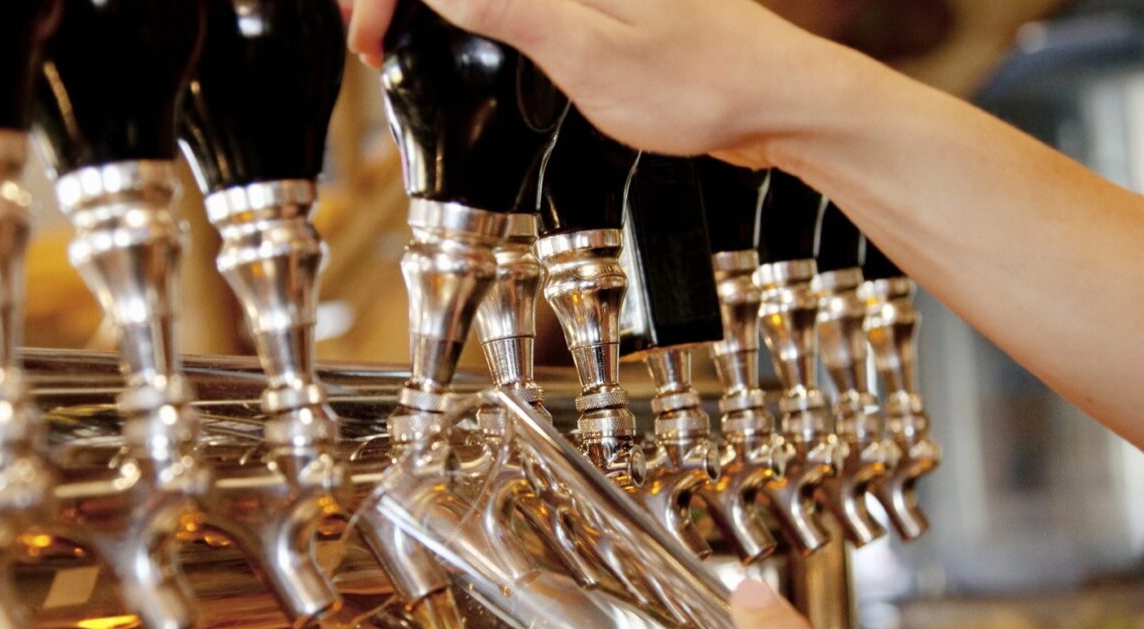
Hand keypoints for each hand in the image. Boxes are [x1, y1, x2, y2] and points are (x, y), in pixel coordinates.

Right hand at [339, 0, 862, 167]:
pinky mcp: (595, 1)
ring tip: (391, 37)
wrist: (777, 103)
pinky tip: (451, 34)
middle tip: (366, 40)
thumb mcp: (587, 53)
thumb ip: (507, 10)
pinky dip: (471, 12)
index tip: (368, 31)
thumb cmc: (704, 84)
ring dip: (431, 7)